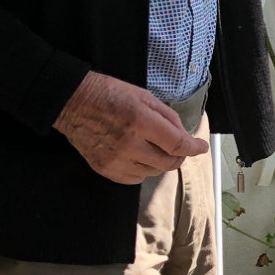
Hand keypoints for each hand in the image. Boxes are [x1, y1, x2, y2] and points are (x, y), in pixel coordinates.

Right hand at [54, 71, 209, 183]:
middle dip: (179, 155)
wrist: (73, 103)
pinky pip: (135, 179)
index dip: (194, 148)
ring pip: (154, 172)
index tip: (202, 147)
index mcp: (140, 122)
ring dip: (160, 162)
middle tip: (178, 147)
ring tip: (153, 147)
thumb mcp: (145, 96)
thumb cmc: (110, 95)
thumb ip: (168, 118)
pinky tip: (139, 156)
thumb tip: (185, 137)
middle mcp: (129, 144)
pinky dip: (143, 170)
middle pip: (168, 163)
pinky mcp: (105, 169)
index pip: (177, 144)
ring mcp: (115, 160)